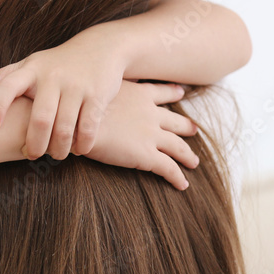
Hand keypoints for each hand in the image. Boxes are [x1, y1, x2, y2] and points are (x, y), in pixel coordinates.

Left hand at [0, 27, 124, 161]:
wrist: (101, 47)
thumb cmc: (58, 62)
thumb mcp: (33, 62)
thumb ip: (8, 75)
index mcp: (32, 69)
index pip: (9, 86)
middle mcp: (53, 76)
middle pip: (40, 118)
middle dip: (35, 144)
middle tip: (31, 155)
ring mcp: (76, 86)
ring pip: (64, 129)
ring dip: (59, 149)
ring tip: (56, 154)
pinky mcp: (97, 96)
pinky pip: (87, 128)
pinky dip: (82, 145)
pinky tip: (78, 149)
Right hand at [84, 81, 199, 190]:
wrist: (78, 124)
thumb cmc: (81, 107)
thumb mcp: (98, 88)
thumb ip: (108, 89)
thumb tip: (100, 87)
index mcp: (139, 95)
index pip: (161, 92)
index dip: (172, 92)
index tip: (180, 91)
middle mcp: (150, 114)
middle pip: (175, 121)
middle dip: (186, 126)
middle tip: (194, 129)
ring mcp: (151, 135)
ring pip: (178, 146)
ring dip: (187, 155)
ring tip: (193, 162)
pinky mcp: (147, 156)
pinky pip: (169, 168)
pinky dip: (178, 177)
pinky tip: (182, 185)